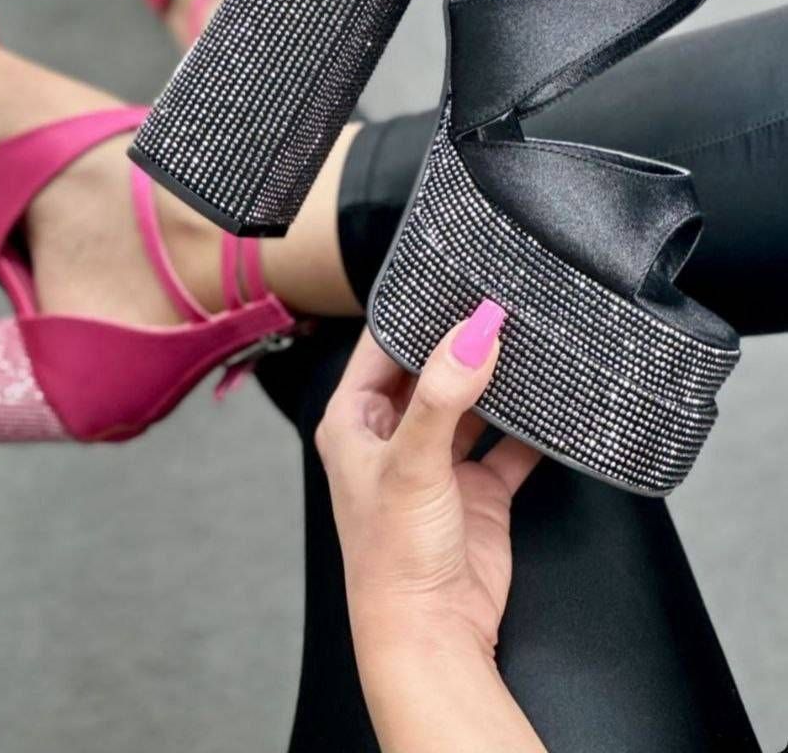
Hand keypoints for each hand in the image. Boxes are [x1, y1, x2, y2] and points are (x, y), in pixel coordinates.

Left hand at [316, 303, 545, 752]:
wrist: (432, 636)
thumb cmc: (393, 557)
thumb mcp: (412, 463)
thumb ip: (443, 393)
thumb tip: (475, 331)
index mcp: (355, 421)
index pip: (382, 345)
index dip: (416, 310)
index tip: (453, 274)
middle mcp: (394, 435)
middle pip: (431, 367)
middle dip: (463, 338)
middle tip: (501, 296)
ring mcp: (439, 462)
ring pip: (473, 402)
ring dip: (499, 378)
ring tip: (531, 334)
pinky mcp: (479, 489)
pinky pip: (509, 444)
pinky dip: (531, 425)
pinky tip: (554, 399)